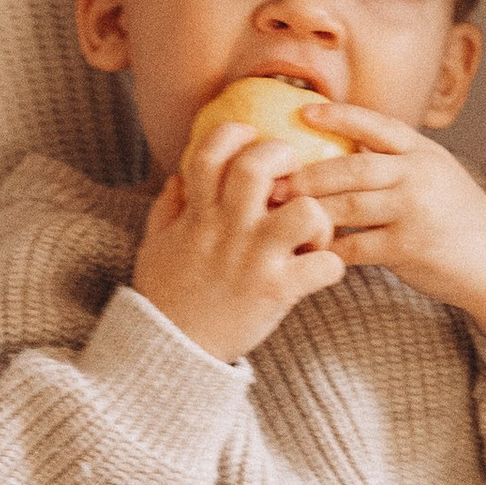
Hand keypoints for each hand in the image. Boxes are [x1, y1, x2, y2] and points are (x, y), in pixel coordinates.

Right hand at [131, 127, 347, 362]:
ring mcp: (255, 259)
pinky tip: (318, 270)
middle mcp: (229, 229)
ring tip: (312, 231)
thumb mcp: (155, 243)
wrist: (172, 350)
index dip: (233, 134)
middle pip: (260, 165)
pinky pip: (326, 264)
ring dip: (319, 215)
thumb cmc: (165, 295)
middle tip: (293, 175)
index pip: (211, 152)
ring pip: (306, 210)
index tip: (248, 136)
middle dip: (284, 157)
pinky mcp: (278, 291)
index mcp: (198, 214)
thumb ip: (169, 207)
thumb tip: (179, 177)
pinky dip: (331, 264)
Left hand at [300, 116, 485, 369]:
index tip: (302, 112)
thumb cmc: (458, 219)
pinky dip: (330, 247)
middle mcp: (420, 175)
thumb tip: (346, 146)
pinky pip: (356, 246)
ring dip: (311, 210)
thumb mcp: (437, 175)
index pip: (375, 124)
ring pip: (348, 205)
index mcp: (424, 153)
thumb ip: (398, 161)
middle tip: (275, 180)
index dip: (338, 115)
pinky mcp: (408, 248)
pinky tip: (311, 248)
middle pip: (351, 167)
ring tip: (282, 213)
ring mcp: (415, 211)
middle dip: (308, 174)